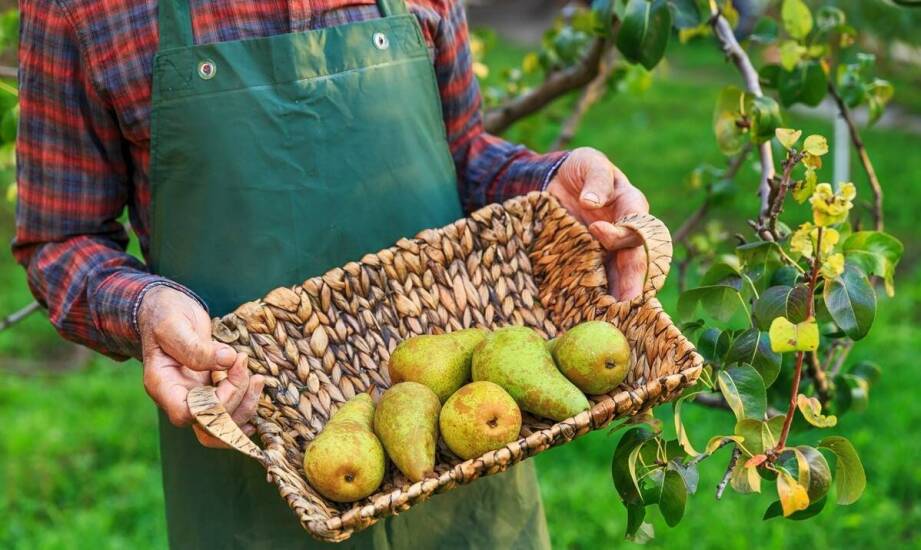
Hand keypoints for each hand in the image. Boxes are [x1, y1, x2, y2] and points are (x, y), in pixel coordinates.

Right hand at [139, 286, 263, 447]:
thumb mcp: (174, 325)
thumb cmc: (165, 315)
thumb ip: (195, 346)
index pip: (187, 414)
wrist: (169, 310)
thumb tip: (228, 360)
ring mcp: (196, 397)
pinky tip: (256, 389)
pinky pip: (230, 412)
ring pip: (223, 425)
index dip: (217, 402)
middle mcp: (179, 398)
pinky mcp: (211, 391)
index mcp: (163, 385)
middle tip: (250, 370)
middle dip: (238, 404)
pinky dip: (247, 404)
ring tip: (258, 378)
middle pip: (210, 426)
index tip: (234, 366)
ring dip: (247, 406)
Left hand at [547, 147, 649, 299]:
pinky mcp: (593, 261)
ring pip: (622, 276)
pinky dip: (600, 297)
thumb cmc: (579, 169)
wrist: (557, 182)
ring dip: (620, 297)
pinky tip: (594, 314)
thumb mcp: (588, 162)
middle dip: (632, 281)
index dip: (620, 231)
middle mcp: (627, 232)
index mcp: (631, 205)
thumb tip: (592, 201)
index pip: (635, 223)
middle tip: (627, 302)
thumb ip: (595, 178)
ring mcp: (611, 250)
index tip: (596, 230)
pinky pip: (601, 281)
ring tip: (614, 318)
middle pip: (635, 259)